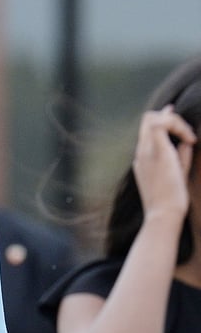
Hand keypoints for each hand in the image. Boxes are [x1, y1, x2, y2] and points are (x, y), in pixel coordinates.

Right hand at [133, 105, 196, 222]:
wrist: (164, 214)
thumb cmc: (170, 201)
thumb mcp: (176, 174)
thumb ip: (180, 156)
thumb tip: (186, 142)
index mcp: (143, 160)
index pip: (147, 131)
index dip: (165, 120)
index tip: (183, 126)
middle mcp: (141, 153)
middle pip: (148, 119)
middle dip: (170, 118)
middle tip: (186, 133)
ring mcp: (146, 152)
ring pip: (153, 118)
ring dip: (174, 121)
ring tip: (188, 137)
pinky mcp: (157, 152)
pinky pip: (162, 124)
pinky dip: (178, 126)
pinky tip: (190, 140)